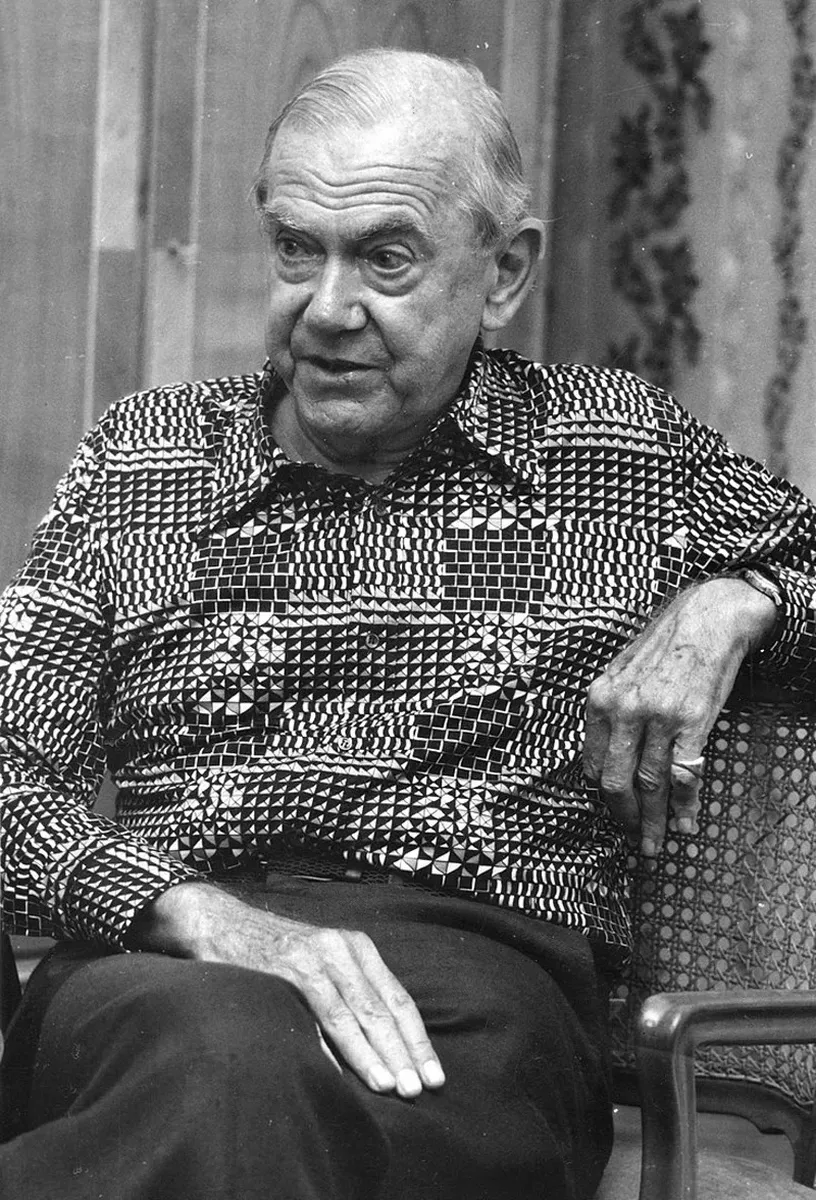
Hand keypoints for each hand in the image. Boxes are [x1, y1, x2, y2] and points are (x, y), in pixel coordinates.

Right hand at [128, 881, 444, 1098]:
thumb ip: (348, 993)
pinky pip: (319, 1011)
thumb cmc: (273, 952)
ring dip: (374, 1054)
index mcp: (357, 948)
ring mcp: (316, 956)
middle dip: (404, 1053)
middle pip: (383, 1009)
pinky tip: (345, 1074)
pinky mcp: (289, 966)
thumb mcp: (320, 963)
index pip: (398, 1000)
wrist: (219, 920)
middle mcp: (343, 948)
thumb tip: (381, 1047)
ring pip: (354, 1013)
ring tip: (392, 1086)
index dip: (418, 1041)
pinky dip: (334, 1044)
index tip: (435, 1076)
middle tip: (421, 1089)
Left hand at [583, 578, 776, 855]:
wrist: (706, 620)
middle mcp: (624, 710)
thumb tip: (606, 755)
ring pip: (650, 784)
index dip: (602, 794)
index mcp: (600, 699)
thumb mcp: (622, 674)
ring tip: (654, 844)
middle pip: (616, 781)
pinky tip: (684, 823)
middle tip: (633, 839)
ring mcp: (657, 718)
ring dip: (653, 821)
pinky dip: (684, 806)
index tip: (613, 811)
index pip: (593, 763)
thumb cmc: (664, 648)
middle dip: (624, 817)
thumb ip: (611, 712)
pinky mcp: (690, 722)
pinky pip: (683, 775)